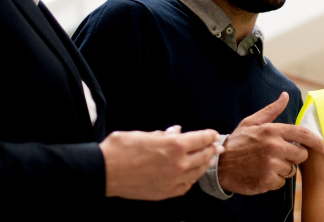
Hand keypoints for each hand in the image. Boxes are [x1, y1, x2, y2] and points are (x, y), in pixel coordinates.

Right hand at [100, 127, 220, 199]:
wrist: (105, 172)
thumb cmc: (121, 149)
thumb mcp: (144, 134)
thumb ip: (163, 134)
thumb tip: (175, 131)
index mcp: (175, 145)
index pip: (202, 139)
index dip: (210, 135)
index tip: (214, 134)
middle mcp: (179, 163)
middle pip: (204, 155)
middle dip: (212, 149)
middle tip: (217, 147)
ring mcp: (174, 180)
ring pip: (198, 171)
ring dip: (205, 164)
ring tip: (208, 159)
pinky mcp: (167, 192)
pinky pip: (186, 185)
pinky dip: (192, 178)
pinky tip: (192, 175)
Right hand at [217, 92, 323, 194]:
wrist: (220, 165)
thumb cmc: (238, 143)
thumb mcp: (252, 122)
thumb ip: (272, 110)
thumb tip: (285, 96)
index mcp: (272, 130)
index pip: (303, 135)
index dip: (318, 142)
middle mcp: (274, 147)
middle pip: (301, 155)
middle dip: (294, 157)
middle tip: (279, 156)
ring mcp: (271, 165)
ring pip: (291, 170)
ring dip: (282, 169)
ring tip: (266, 164)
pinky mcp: (267, 180)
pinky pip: (281, 182)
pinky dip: (274, 180)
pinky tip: (262, 174)